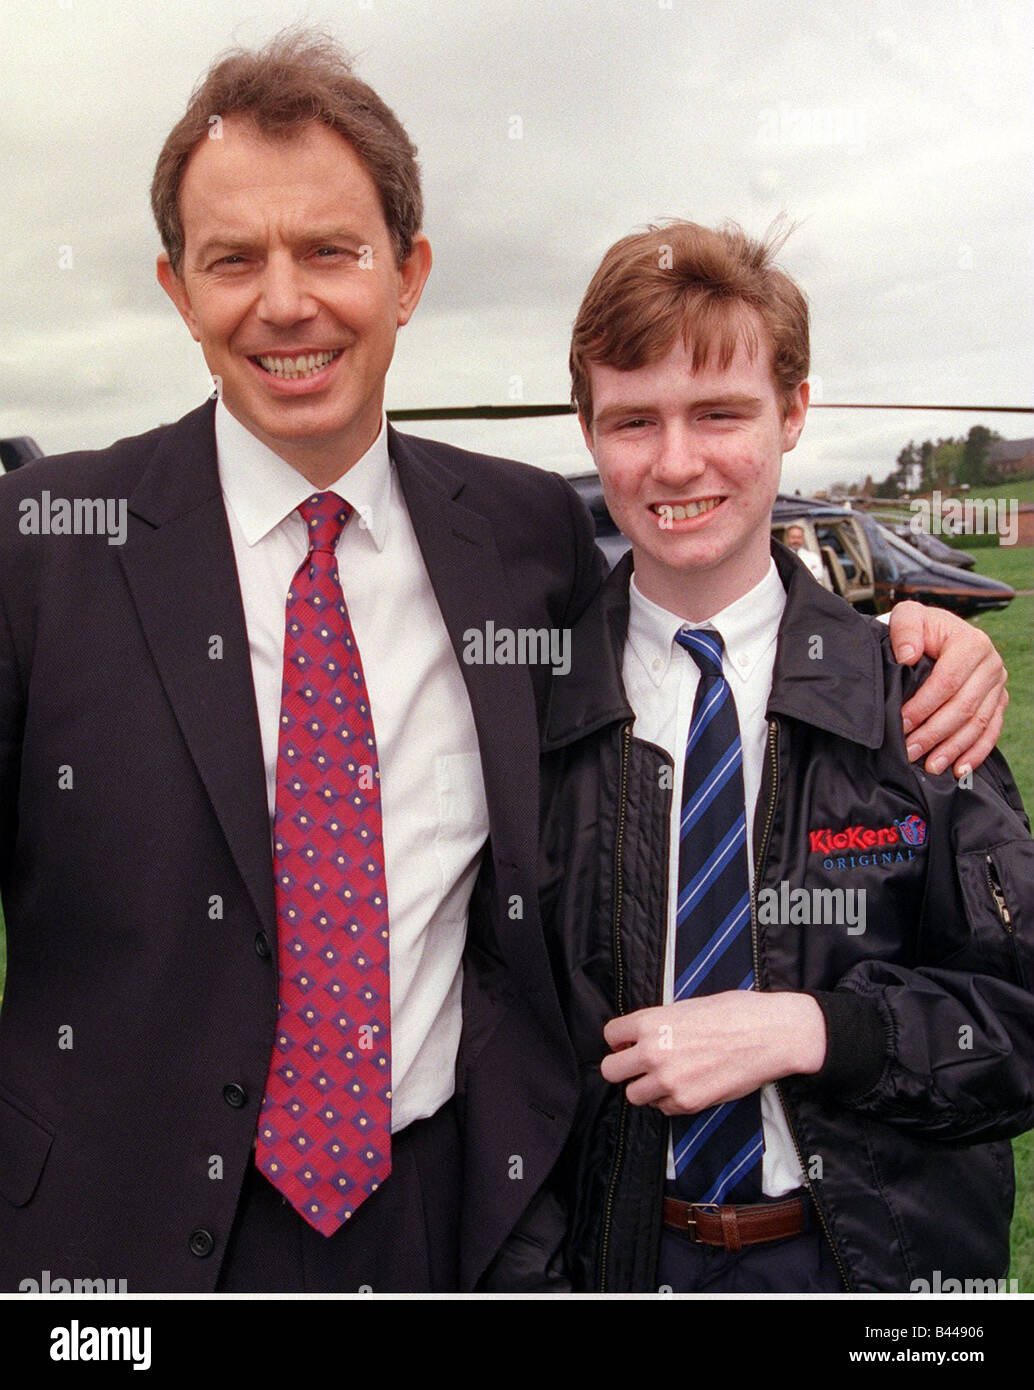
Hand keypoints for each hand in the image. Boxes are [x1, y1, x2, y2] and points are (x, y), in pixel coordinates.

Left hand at [600, 993, 826, 1115]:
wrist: (769, 1035)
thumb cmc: (735, 1013)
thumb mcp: (688, 1006)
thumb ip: (659, 1023)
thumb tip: (643, 1035)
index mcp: (651, 1022)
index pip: (610, 1035)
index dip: (620, 1041)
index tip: (629, 1044)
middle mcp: (653, 1053)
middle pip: (611, 1070)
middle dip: (622, 1068)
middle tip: (638, 1066)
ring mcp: (669, 1081)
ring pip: (633, 1095)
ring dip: (645, 1088)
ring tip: (666, 1077)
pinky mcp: (687, 1103)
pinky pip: (662, 1108)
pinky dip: (670, 1101)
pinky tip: (688, 1085)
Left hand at [888, 601, 1006, 776]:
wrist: (936, 633)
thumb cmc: (919, 628)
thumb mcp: (908, 617)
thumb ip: (905, 629)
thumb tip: (908, 656)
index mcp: (972, 643)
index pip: (948, 681)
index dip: (924, 705)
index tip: (902, 723)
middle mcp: (991, 664)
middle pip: (964, 707)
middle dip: (935, 732)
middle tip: (910, 751)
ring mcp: (997, 685)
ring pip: (979, 723)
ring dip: (954, 748)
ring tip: (931, 766)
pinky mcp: (998, 701)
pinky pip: (992, 731)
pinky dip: (976, 753)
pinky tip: (959, 769)